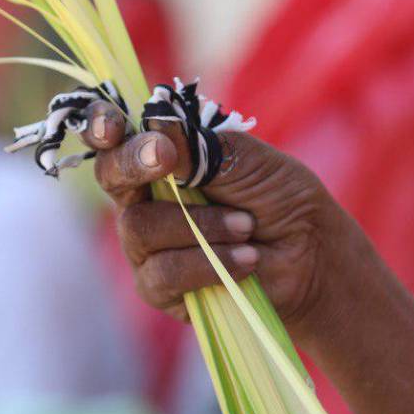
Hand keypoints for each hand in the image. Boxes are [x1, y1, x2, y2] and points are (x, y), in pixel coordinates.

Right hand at [79, 100, 365, 345]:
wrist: (312, 257)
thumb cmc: (281, 199)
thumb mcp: (251, 161)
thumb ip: (204, 147)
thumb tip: (157, 126)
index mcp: (161, 157)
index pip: (115, 137)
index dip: (102, 127)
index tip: (112, 127)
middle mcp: (144, 197)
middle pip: (112, 176)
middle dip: (135, 164)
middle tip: (165, 158)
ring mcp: (146, 245)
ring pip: (140, 228)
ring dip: (200, 225)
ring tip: (247, 226)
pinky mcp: (159, 288)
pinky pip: (162, 273)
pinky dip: (208, 263)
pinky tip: (245, 259)